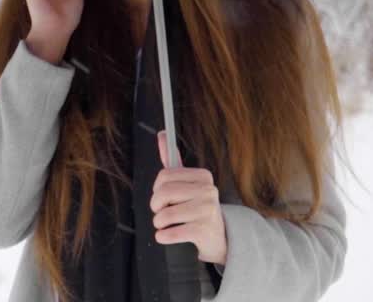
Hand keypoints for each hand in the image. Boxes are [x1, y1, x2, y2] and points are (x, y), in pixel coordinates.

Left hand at [151, 129, 227, 264]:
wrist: (217, 238)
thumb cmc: (196, 208)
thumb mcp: (186, 183)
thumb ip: (172, 159)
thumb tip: (162, 134)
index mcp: (203, 176)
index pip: (164, 176)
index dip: (157, 189)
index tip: (164, 197)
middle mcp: (209, 191)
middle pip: (163, 193)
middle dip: (156, 207)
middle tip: (161, 213)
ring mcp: (208, 210)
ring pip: (165, 215)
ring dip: (159, 224)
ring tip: (166, 226)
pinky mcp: (204, 230)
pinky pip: (171, 232)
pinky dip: (163, 236)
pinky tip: (166, 235)